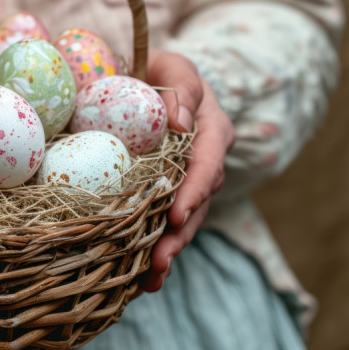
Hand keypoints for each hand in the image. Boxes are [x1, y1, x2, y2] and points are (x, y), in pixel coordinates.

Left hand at [136, 50, 234, 292]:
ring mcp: (188, 183)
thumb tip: (181, 122)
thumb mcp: (174, 68)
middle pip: (197, 205)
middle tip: (158, 262)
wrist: (149, 82)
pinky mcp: (169, 195)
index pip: (207, 165)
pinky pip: (163, 224)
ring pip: (183, 223)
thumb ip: (182, 86)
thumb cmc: (160, 71)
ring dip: (166, 251)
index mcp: (212, 132)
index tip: (176, 215)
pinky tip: (137, 278)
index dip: (194, 192)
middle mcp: (206, 163)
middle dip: (179, 236)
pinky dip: (151, 249)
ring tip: (148, 281)